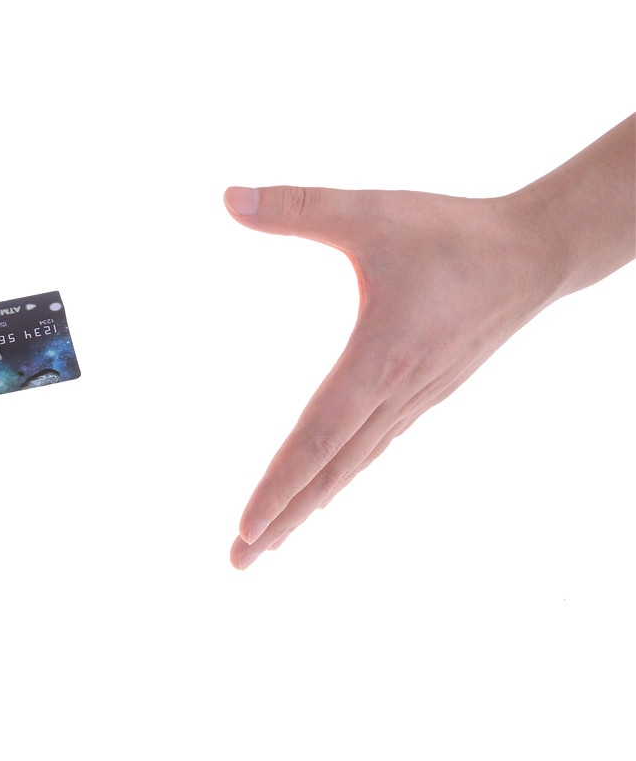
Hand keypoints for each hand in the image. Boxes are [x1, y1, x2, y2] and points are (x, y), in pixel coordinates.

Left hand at [223, 181, 575, 569]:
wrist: (534, 253)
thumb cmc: (453, 232)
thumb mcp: (371, 212)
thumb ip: (297, 205)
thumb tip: (226, 197)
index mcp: (379, 360)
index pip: (316, 439)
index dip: (279, 486)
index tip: (246, 531)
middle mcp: (396, 395)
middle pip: (329, 472)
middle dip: (282, 519)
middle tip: (237, 563)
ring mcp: (414, 402)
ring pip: (351, 467)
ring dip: (309, 505)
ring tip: (272, 541)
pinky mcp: (425, 395)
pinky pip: (372, 450)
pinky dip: (340, 478)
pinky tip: (326, 488)